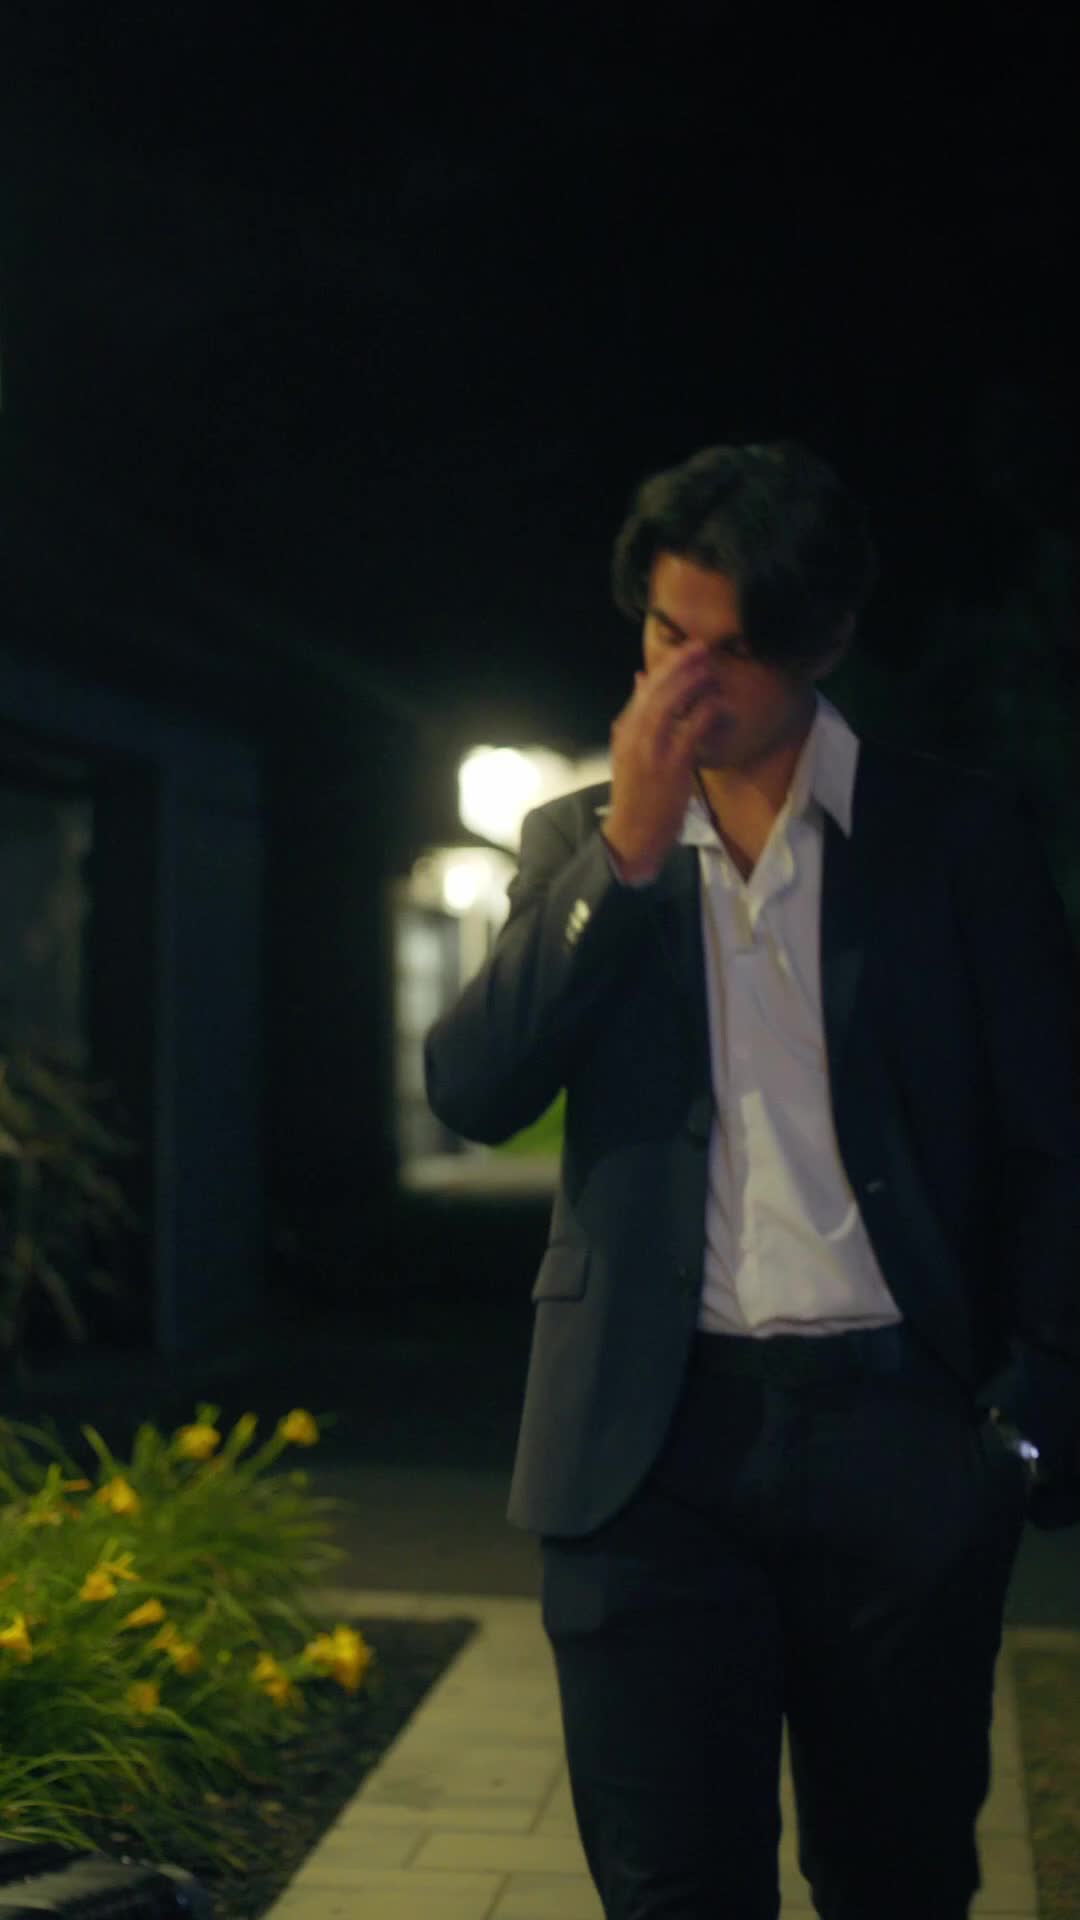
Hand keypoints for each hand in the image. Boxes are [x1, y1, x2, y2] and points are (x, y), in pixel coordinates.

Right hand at [603, 643, 727, 882]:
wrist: (632, 835)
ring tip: (710, 670)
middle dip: (680, 666)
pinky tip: (718, 706)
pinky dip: (704, 714)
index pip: (644, 690)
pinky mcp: (670, 767)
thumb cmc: (637, 796)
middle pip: (656, 691)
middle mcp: (633, 736)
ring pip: (669, 705)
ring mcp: (650, 751)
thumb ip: (638, 717)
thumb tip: (642, 678)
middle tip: (702, 648)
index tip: (687, 651)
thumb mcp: (630, 751)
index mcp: (625, 731)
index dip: (667, 667)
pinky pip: (690, 732)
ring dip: (691, 684)